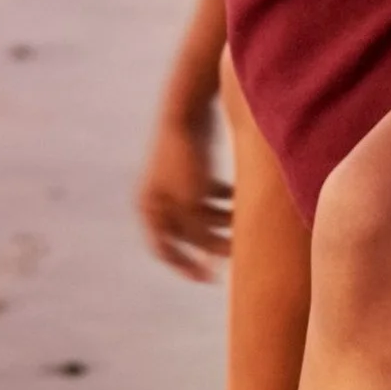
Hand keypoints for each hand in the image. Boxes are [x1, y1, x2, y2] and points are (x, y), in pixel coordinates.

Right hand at [136, 104, 231, 280]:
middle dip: (211, 241)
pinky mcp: (192, 167)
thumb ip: (199, 236)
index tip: (208, 278)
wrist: (187, 111)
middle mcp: (158, 197)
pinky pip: (208, 194)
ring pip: (201, 214)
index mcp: (149, 209)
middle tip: (233, 251)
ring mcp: (175, 182)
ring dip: (221, 220)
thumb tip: (211, 265)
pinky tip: (237, 197)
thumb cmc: (185, 160)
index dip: (185, 266)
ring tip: (241, 220)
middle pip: (186, 232)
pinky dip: (222, 199)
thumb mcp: (192, 204)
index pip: (164, 250)